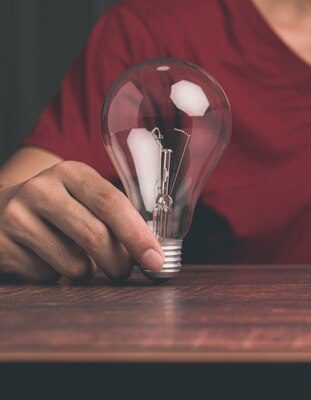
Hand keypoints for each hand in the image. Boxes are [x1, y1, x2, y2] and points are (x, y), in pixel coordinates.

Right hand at [0, 161, 162, 282]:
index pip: (111, 203)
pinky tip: (45, 259)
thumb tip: (151, 252)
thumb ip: (115, 216)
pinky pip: (47, 276)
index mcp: (71, 173)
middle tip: (124, 271)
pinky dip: (55, 276)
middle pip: (95, 236)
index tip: (155, 258)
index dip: (137, 234)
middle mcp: (41, 190)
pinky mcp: (1, 246)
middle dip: (119, 262)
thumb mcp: (82, 197)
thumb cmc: (57, 209)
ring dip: (86, 272)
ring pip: (74, 264)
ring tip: (77, 259)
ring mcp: (16, 217)